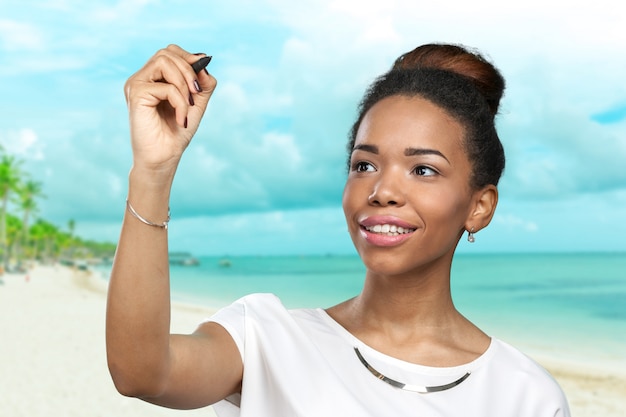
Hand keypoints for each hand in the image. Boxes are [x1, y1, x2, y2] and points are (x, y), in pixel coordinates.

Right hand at [124, 44, 216, 174]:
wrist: (164, 158)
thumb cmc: (176, 133)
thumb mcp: (196, 104)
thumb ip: (202, 83)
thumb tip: (204, 60)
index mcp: (153, 78)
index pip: (169, 52)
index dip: (188, 58)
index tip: (201, 78)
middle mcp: (142, 78)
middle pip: (166, 52)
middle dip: (188, 70)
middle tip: (196, 94)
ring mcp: (136, 84)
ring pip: (164, 62)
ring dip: (184, 83)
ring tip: (189, 106)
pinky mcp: (136, 94)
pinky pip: (166, 87)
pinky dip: (180, 102)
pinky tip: (180, 120)